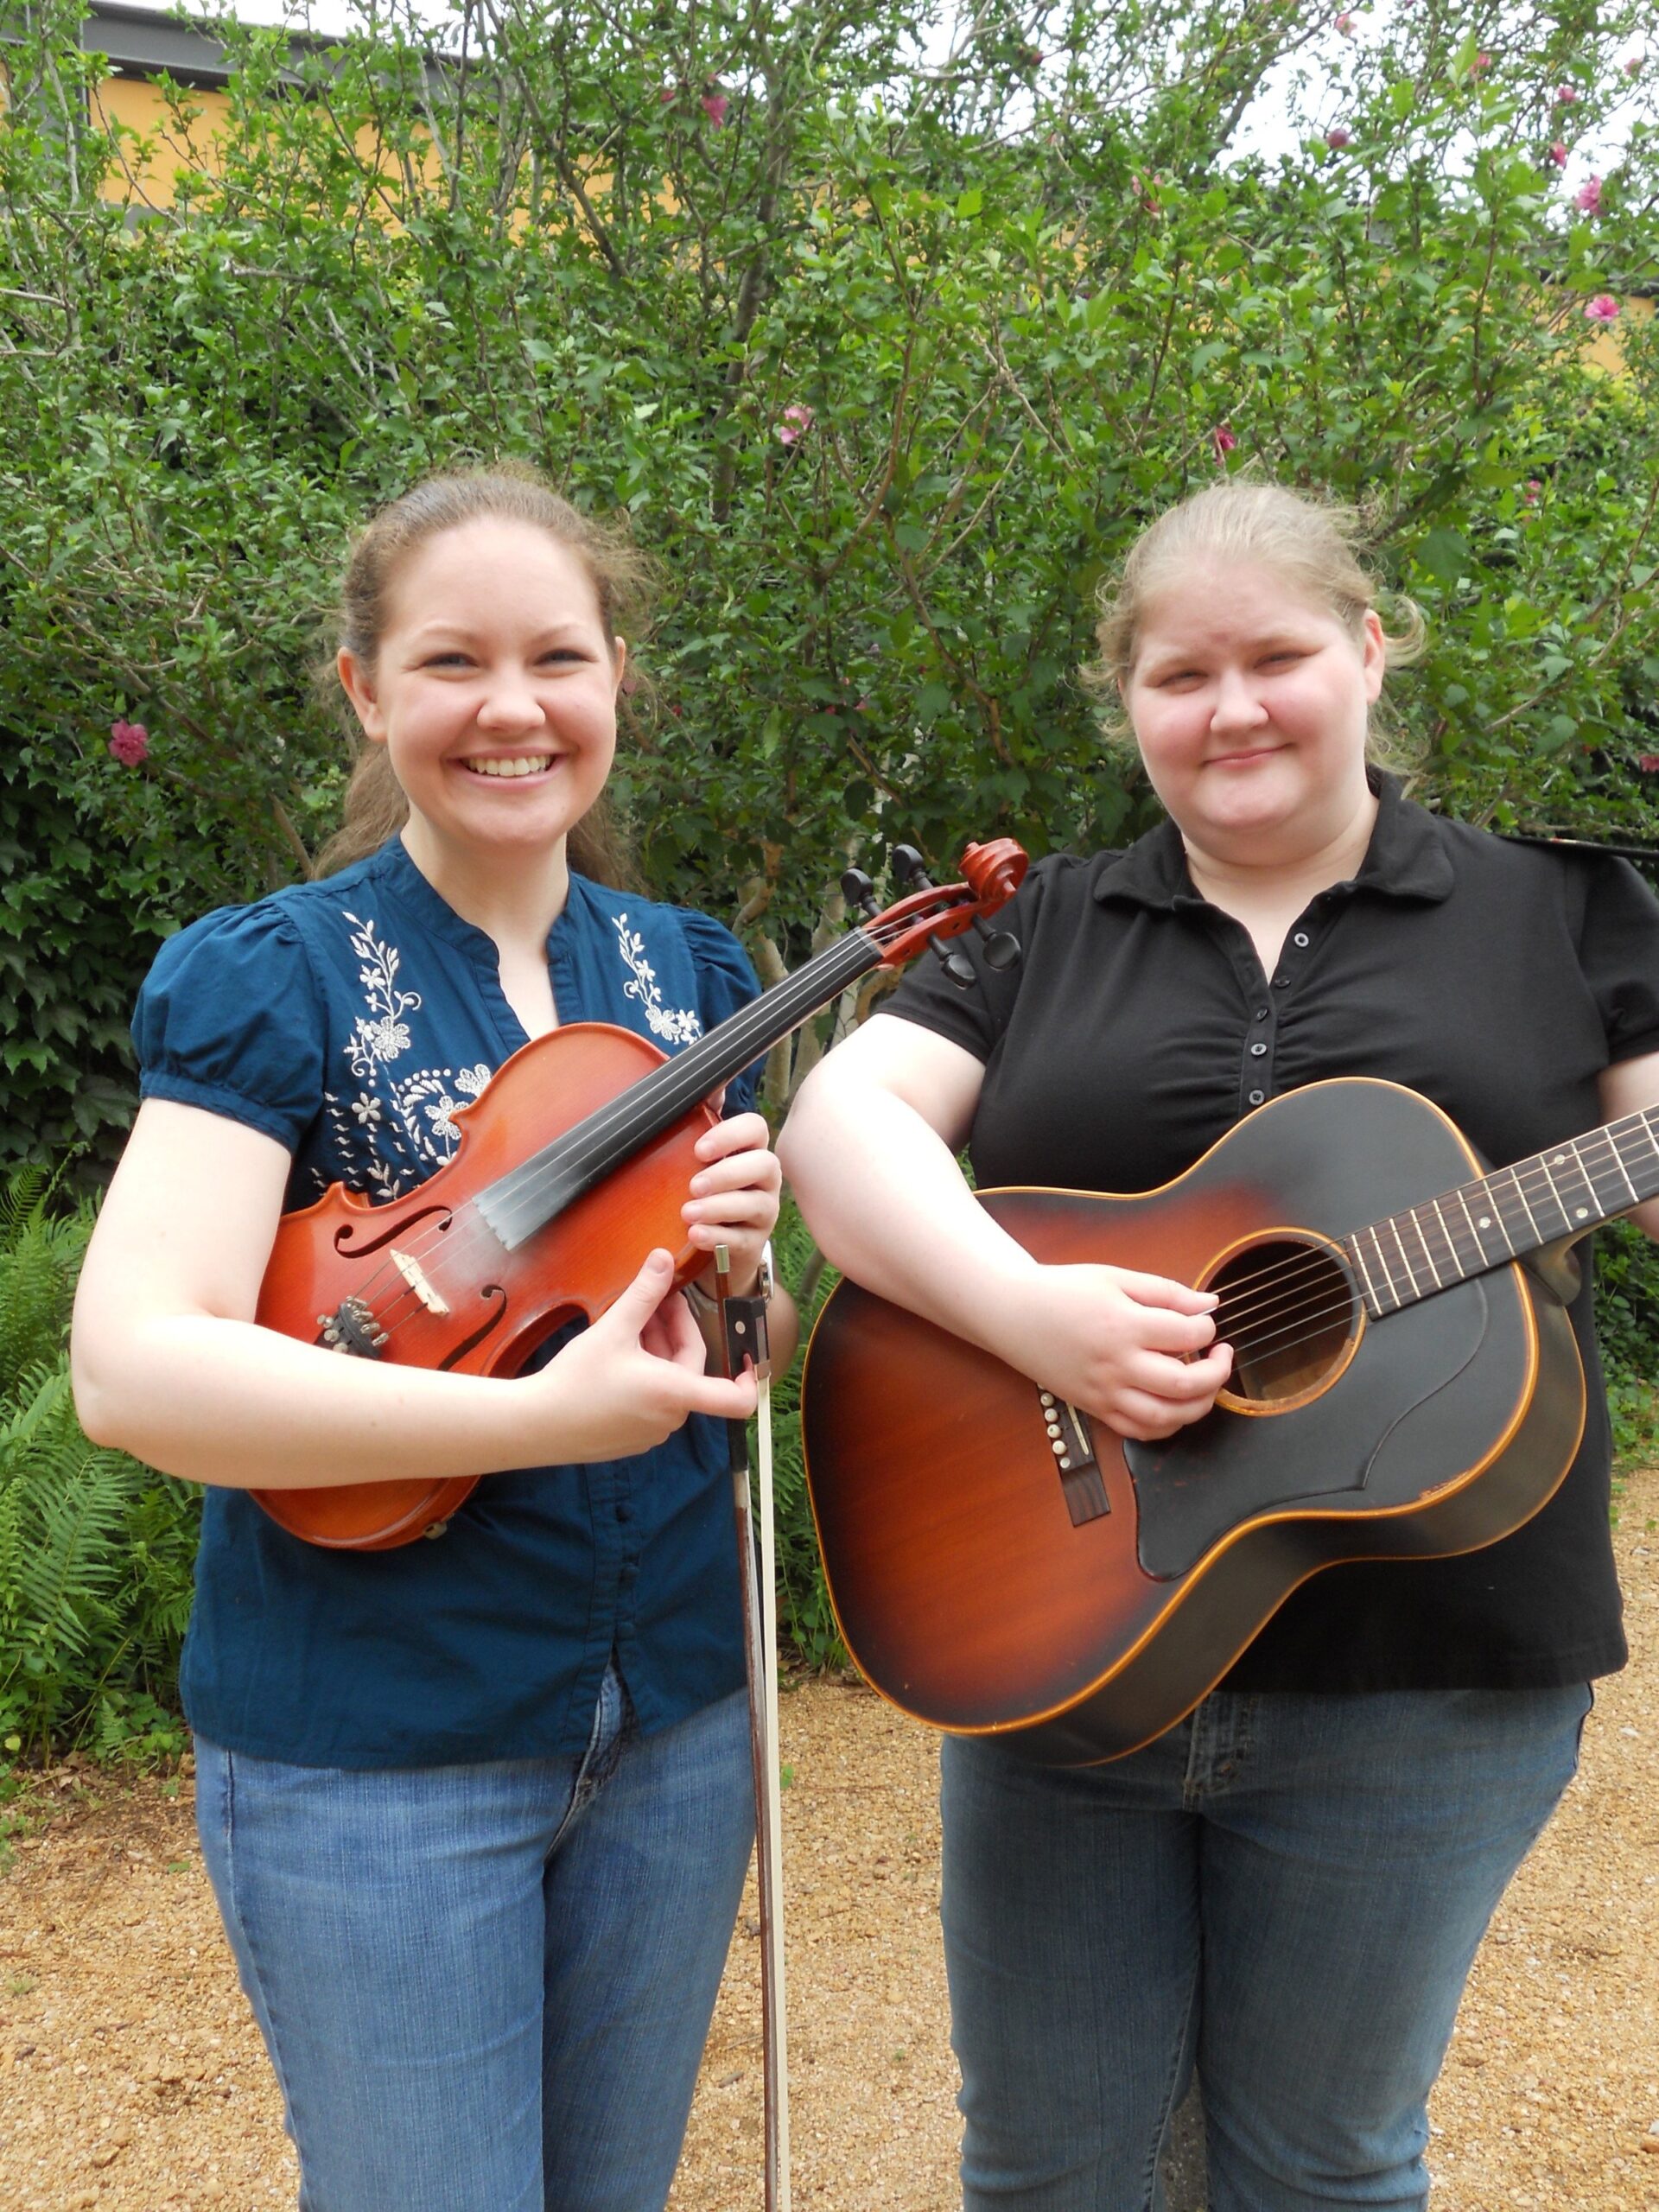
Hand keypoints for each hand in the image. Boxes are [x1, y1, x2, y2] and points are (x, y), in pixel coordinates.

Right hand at [523, 1250, 756, 1460]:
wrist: (535, 1425)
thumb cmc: (575, 1381)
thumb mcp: (614, 1329)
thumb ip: (645, 1293)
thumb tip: (665, 1258)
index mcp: (676, 1394)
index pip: (735, 1399)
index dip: (749, 1378)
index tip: (746, 1355)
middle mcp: (670, 1419)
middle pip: (691, 1369)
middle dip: (675, 1332)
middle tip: (653, 1301)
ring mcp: (650, 1432)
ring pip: (669, 1382)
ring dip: (658, 1350)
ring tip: (630, 1322)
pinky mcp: (631, 1438)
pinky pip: (651, 1400)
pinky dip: (645, 1374)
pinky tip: (616, 1353)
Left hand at [682, 1111, 782, 1292]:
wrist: (713, 1244)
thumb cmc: (707, 1191)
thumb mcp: (702, 1158)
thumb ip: (703, 1120)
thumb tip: (710, 1085)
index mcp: (750, 1150)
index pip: (756, 1128)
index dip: (731, 1134)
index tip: (699, 1150)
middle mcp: (764, 1179)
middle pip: (764, 1164)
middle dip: (728, 1173)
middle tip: (694, 1185)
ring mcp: (763, 1212)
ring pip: (756, 1204)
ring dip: (719, 1207)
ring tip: (688, 1213)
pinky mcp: (753, 1243)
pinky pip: (742, 1240)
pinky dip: (717, 1237)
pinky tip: (695, 1234)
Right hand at [1000, 1264, 1231, 1442]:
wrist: (1012, 1314)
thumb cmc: (1062, 1291)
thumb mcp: (1114, 1277)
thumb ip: (1165, 1292)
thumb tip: (1210, 1303)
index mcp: (1123, 1325)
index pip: (1187, 1334)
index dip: (1208, 1328)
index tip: (1205, 1322)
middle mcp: (1116, 1364)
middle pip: (1186, 1384)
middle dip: (1217, 1372)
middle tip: (1221, 1355)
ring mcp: (1104, 1392)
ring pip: (1167, 1417)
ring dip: (1200, 1405)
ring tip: (1205, 1384)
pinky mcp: (1094, 1408)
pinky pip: (1140, 1431)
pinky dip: (1167, 1425)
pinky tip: (1176, 1406)